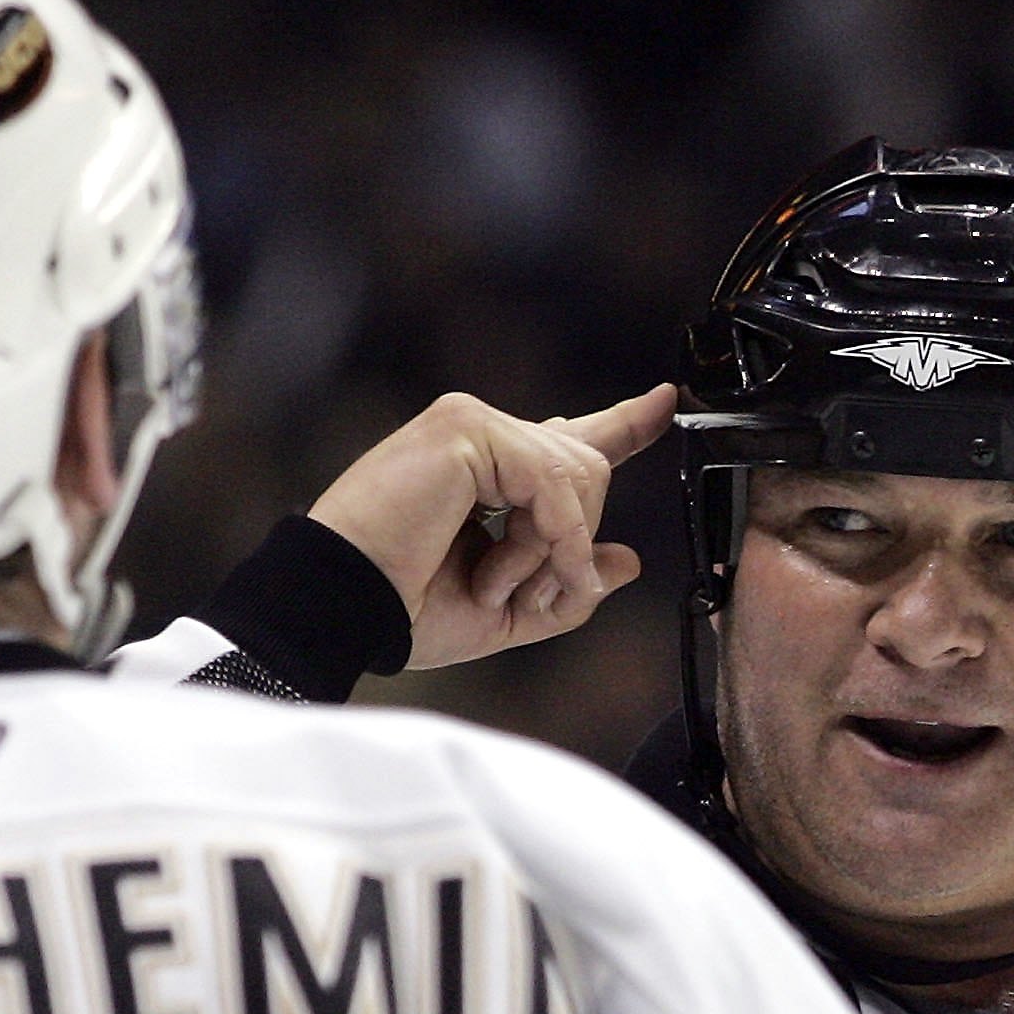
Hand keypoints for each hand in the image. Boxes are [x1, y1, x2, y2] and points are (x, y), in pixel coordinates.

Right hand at [310, 385, 675, 668]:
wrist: (346, 608)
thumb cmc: (404, 610)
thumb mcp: (507, 611)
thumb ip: (567, 585)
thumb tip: (625, 561)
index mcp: (490, 472)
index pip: (570, 440)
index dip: (625, 423)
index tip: (666, 402)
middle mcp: (483, 437)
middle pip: (589, 471)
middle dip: (570, 546)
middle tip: (519, 593)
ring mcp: (472, 424)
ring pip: (579, 475)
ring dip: (551, 550)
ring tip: (491, 583)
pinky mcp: (466, 429)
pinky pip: (554, 482)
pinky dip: (551, 539)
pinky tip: (513, 573)